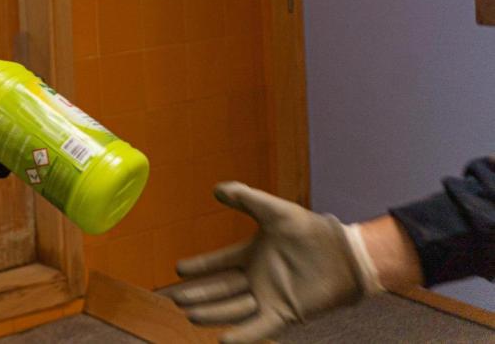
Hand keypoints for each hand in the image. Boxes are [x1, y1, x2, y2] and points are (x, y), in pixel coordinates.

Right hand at [170, 182, 368, 342]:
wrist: (345, 255)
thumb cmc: (312, 231)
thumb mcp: (275, 211)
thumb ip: (246, 198)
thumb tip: (216, 189)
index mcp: (252, 255)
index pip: (219, 263)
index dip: (199, 266)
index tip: (178, 269)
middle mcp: (257, 278)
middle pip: (220, 289)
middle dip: (197, 294)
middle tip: (174, 298)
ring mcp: (269, 297)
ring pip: (233, 309)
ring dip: (211, 313)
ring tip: (190, 314)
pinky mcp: (284, 313)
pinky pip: (259, 328)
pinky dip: (242, 336)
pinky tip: (223, 340)